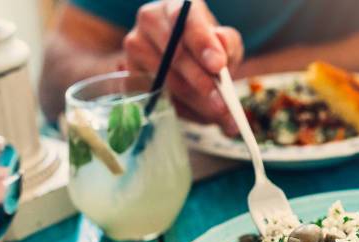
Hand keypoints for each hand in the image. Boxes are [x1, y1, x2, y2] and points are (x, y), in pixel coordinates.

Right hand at [123, 0, 242, 134]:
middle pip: (173, 53)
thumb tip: (220, 46)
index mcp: (176, 5)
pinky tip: (200, 113)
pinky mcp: (130, 72)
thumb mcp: (226, 43)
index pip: (184, 18)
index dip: (201, 43)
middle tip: (221, 102)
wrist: (191, 61)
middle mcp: (150, 19)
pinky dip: (181, 109)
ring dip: (194, 100)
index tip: (217, 66)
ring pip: (166, 78)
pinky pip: (156, 95)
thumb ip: (228, 44)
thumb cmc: (210, 48)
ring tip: (217, 112)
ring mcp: (135, 45)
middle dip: (199, 80)